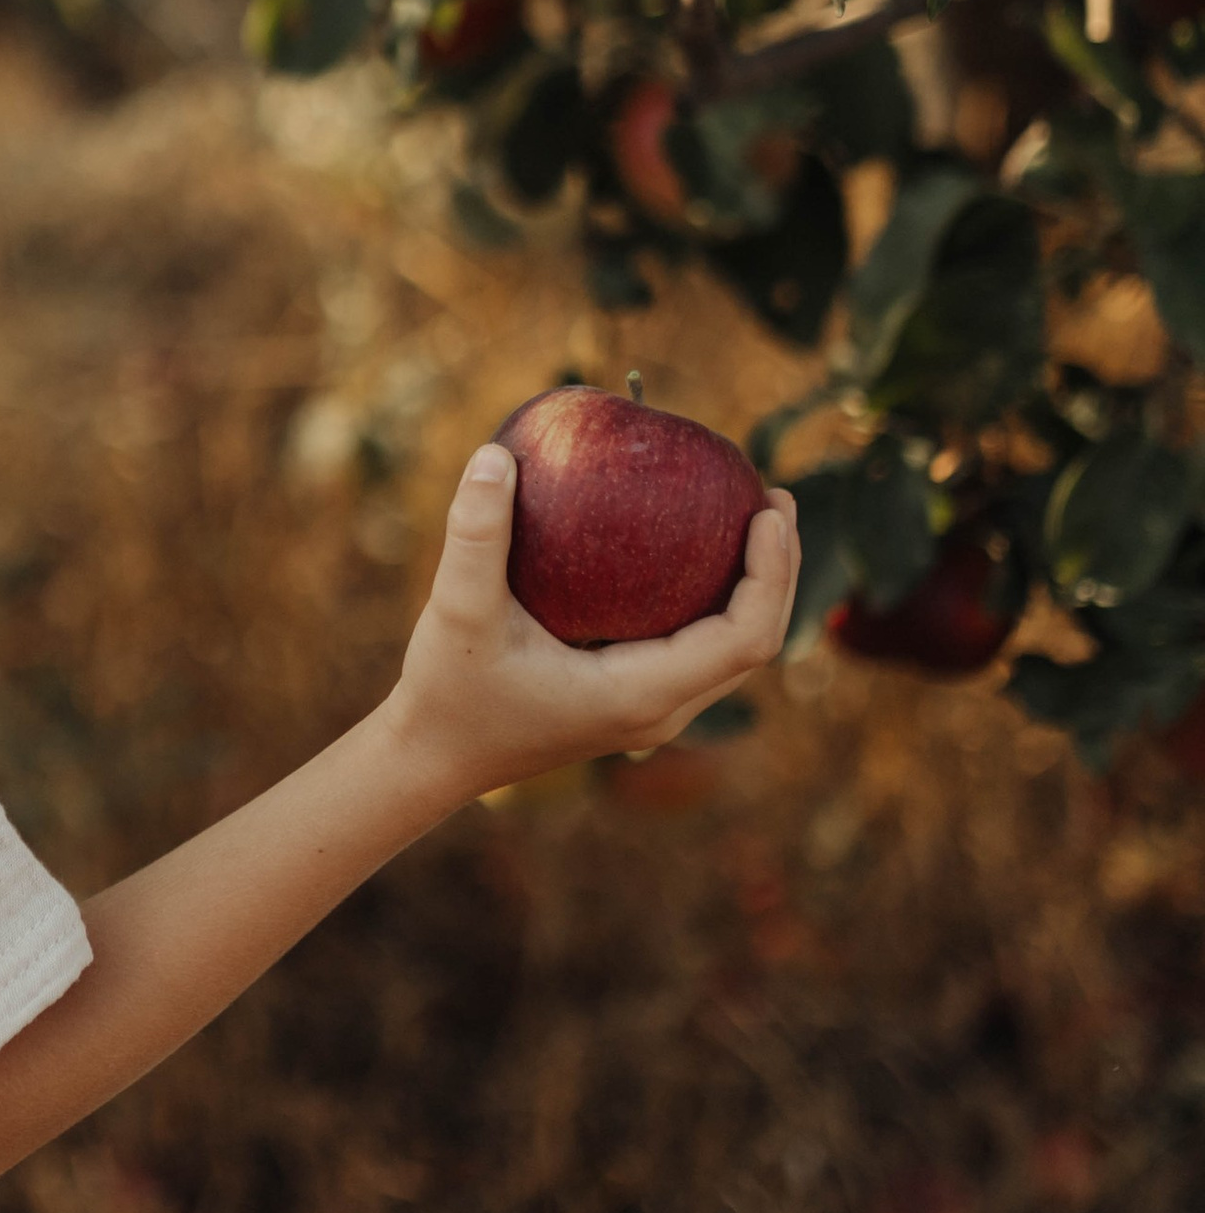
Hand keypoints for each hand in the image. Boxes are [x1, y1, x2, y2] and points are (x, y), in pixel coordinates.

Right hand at [387, 442, 798, 803]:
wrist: (434, 757)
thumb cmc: (448, 690)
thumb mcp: (457, 608)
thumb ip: (476, 534)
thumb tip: (496, 454)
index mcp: (638, 695)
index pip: (744, 639)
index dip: (771, 574)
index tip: (768, 511)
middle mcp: (659, 712)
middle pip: (755, 647)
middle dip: (778, 573)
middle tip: (772, 498)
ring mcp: (650, 712)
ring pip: (732, 654)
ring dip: (754, 590)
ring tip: (753, 519)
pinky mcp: (633, 701)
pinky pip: (699, 650)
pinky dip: (716, 603)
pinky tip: (691, 552)